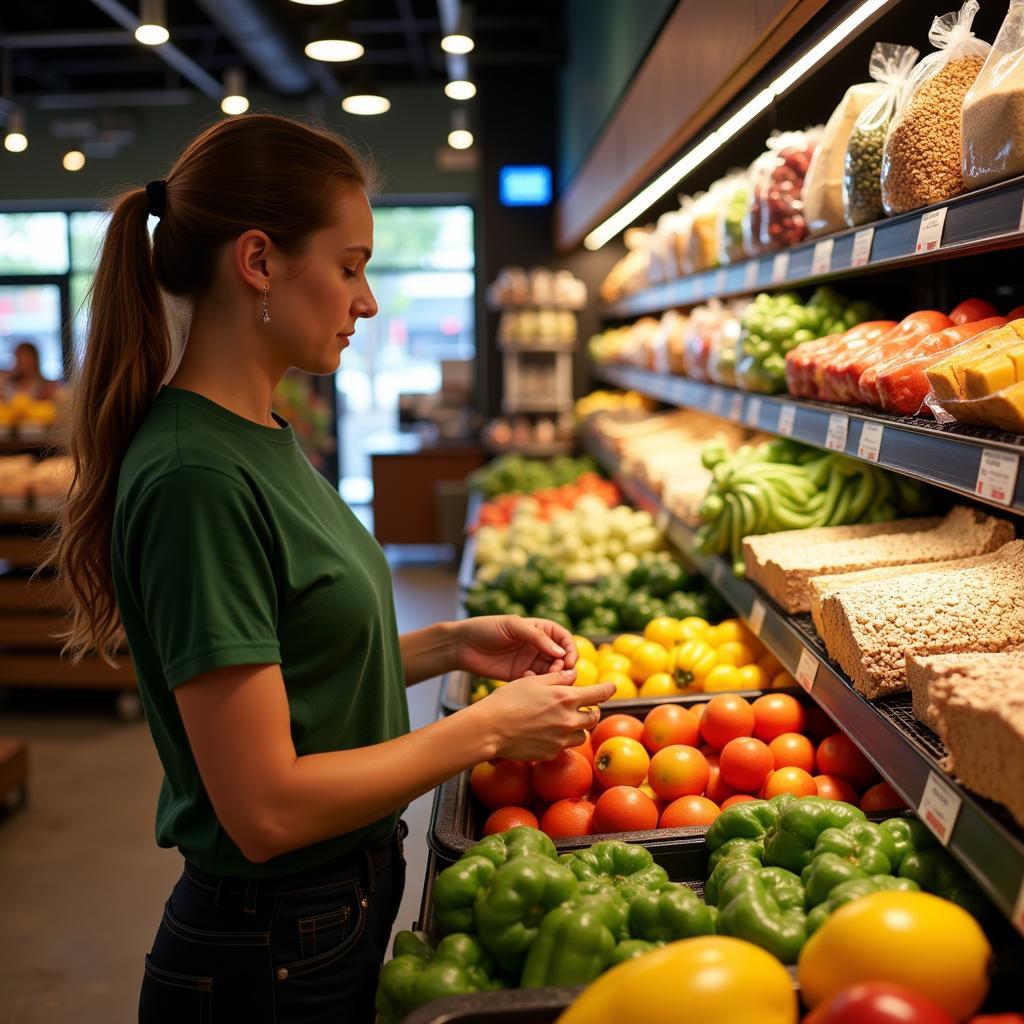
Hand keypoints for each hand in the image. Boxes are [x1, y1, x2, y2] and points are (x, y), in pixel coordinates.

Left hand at [454, 615, 577, 680]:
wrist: (462, 645)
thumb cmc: (486, 628)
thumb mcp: (513, 626)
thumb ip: (537, 637)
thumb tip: (561, 653)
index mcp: (541, 630)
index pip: (565, 640)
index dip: (570, 650)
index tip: (568, 661)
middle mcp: (539, 646)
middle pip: (562, 659)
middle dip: (563, 667)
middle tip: (556, 673)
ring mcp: (530, 662)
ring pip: (552, 673)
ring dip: (552, 677)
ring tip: (544, 679)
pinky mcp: (520, 676)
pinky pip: (537, 683)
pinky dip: (538, 684)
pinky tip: (527, 680)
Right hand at [470, 667, 616, 761]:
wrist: (490, 728)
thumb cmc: (508, 699)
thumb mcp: (533, 681)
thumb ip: (558, 678)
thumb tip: (574, 675)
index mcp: (566, 698)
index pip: (599, 694)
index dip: (608, 689)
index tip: (613, 686)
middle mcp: (568, 720)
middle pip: (593, 717)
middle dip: (590, 710)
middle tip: (582, 706)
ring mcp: (561, 740)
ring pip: (582, 735)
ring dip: (577, 727)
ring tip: (563, 721)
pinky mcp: (551, 753)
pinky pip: (564, 747)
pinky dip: (560, 740)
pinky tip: (545, 733)